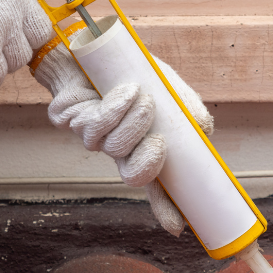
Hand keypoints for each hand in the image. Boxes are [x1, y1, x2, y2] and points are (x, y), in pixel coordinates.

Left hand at [32, 42, 213, 235]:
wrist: (94, 46)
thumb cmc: (133, 70)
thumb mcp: (171, 90)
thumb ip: (191, 112)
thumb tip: (205, 133)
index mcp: (142, 146)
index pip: (156, 186)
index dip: (166, 208)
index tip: (178, 227)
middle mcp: (117, 148)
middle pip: (132, 175)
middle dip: (148, 162)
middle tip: (159, 141)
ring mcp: (92, 137)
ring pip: (114, 148)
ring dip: (134, 122)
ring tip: (142, 96)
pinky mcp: (68, 121)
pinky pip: (94, 125)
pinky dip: (115, 107)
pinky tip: (126, 90)